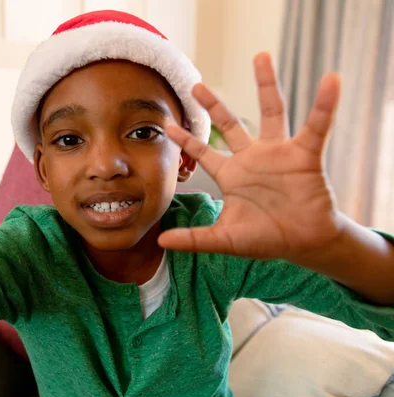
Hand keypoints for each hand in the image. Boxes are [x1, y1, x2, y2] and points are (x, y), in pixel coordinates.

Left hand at [159, 52, 343, 261]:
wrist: (304, 244)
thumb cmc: (266, 238)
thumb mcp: (225, 239)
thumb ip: (195, 238)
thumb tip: (162, 241)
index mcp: (232, 175)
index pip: (203, 153)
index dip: (186, 139)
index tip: (167, 124)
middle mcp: (253, 158)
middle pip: (230, 124)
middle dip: (213, 105)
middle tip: (196, 84)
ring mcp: (279, 153)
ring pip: (272, 112)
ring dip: (266, 85)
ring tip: (260, 56)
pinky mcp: (305, 155)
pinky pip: (317, 125)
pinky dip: (325, 105)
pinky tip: (331, 80)